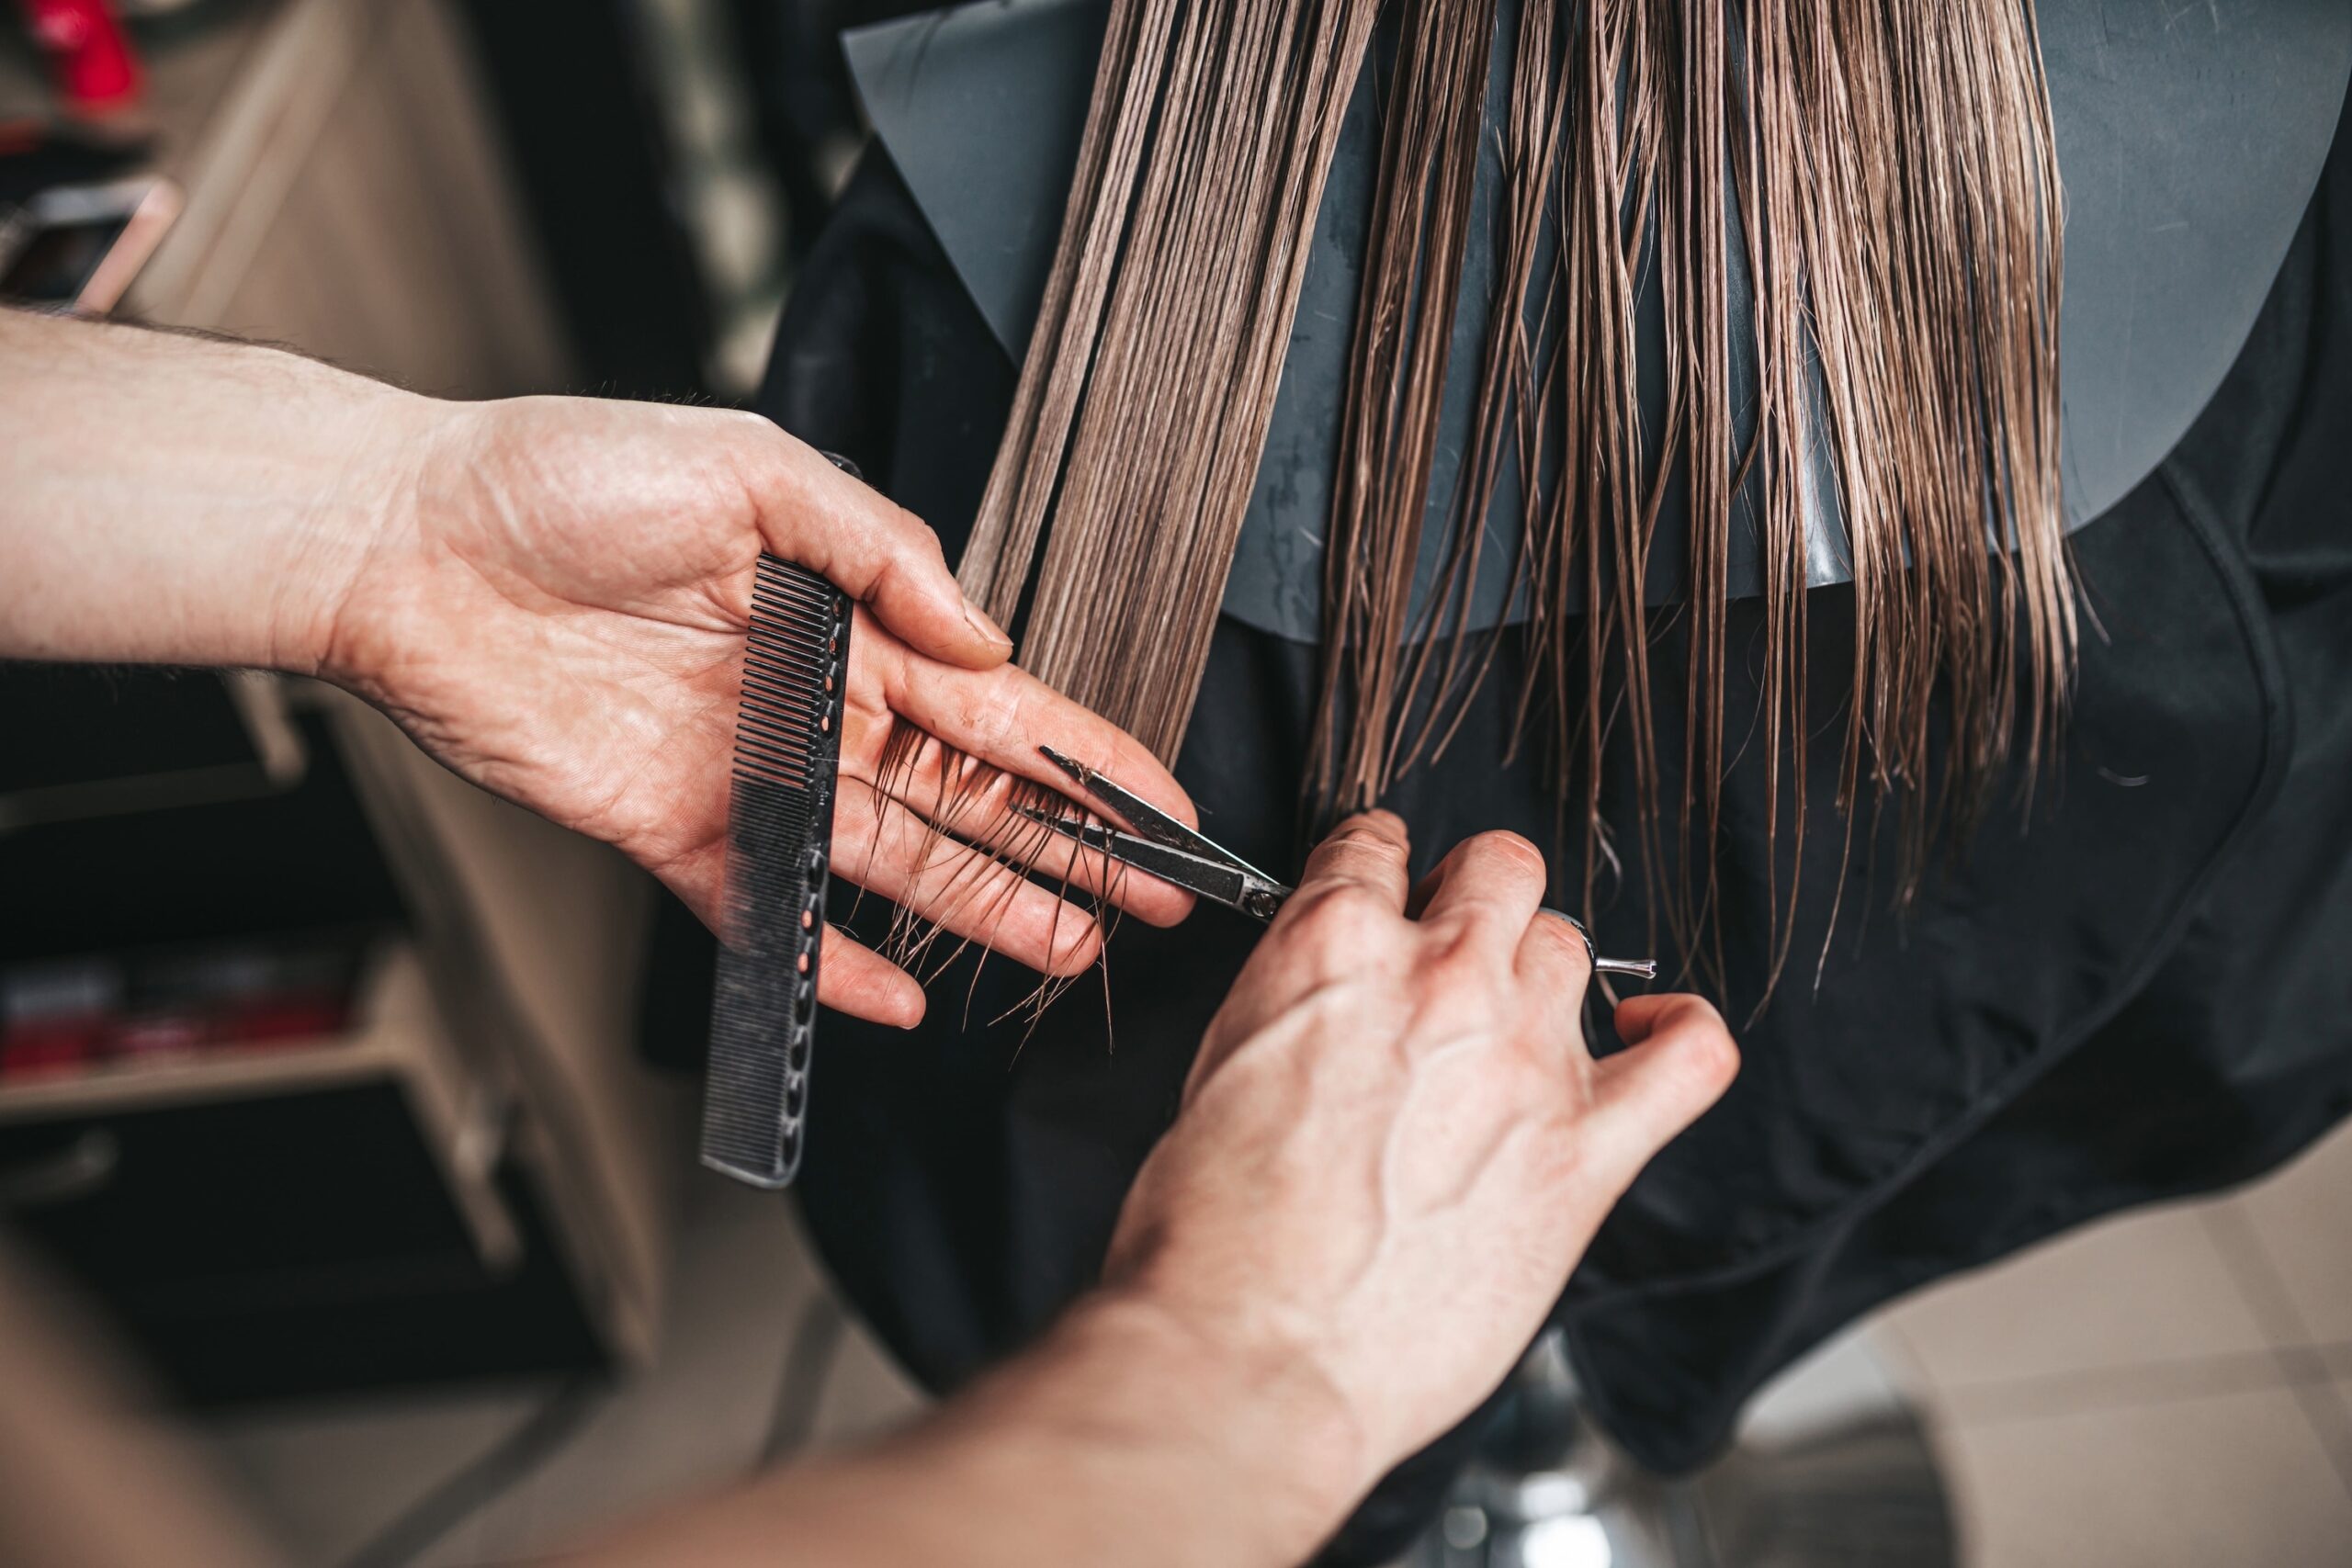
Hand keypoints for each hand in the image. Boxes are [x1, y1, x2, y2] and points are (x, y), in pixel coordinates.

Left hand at [314, 395, 1193, 1024]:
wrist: (406, 543)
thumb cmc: (559, 476)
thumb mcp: (752, 467)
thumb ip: (882, 551)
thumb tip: (983, 638)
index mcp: (848, 614)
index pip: (998, 700)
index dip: (1086, 755)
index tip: (1162, 803)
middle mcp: (814, 702)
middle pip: (968, 795)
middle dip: (1065, 849)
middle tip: (1149, 901)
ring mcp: (750, 775)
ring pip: (895, 860)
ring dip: (983, 909)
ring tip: (1069, 952)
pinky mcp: (674, 832)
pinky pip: (770, 913)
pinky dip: (831, 961)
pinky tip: (902, 996)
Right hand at [1099, 813, 1737, 1510]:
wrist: (1251, 1350)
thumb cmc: (1212, 1237)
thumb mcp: (1218, 1067)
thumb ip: (1293, 1007)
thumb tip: (1330, 1009)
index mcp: (1331, 948)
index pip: (1377, 847)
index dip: (1381, 870)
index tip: (1386, 895)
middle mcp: (1441, 980)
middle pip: (1500, 872)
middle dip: (1473, 902)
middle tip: (1452, 958)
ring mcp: (1524, 1059)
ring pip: (1571, 944)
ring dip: (1543, 972)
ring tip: (1515, 1025)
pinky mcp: (1587, 1153)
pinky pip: (1690, 1056)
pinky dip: (1680, 1032)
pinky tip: (1648, 1038)